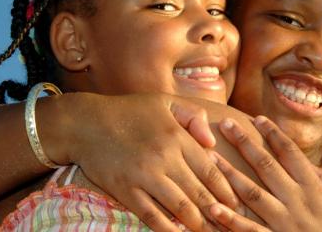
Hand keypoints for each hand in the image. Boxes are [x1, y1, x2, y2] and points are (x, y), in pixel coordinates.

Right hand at [62, 93, 237, 231]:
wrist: (84, 123)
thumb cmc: (127, 111)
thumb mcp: (164, 102)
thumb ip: (193, 116)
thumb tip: (212, 142)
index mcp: (176, 136)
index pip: (211, 170)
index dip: (227, 191)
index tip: (237, 204)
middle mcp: (164, 157)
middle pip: (200, 193)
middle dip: (219, 214)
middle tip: (231, 226)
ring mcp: (144, 176)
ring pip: (181, 209)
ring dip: (198, 225)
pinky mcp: (126, 191)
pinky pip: (152, 217)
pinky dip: (169, 230)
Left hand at [209, 116, 321, 231]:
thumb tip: (309, 165)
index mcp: (315, 188)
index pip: (290, 154)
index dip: (273, 134)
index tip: (256, 118)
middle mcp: (298, 202)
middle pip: (266, 166)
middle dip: (244, 143)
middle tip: (226, 124)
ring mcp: (285, 224)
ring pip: (252, 194)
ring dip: (230, 174)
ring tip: (211, 157)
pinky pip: (251, 231)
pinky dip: (231, 220)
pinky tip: (214, 207)